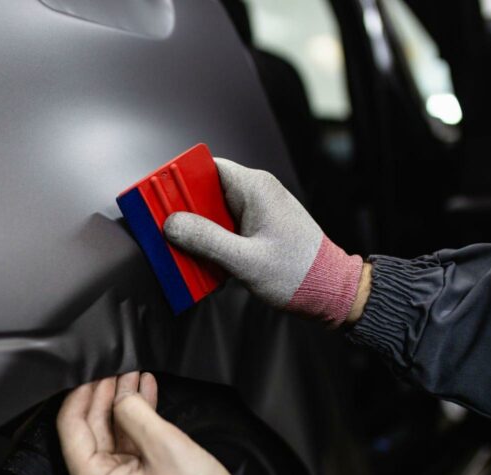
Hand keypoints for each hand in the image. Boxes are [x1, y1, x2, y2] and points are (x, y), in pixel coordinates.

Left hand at [57, 372, 253, 474]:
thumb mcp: (165, 445)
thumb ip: (134, 413)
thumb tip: (120, 396)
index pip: (71, 429)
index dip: (82, 396)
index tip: (95, 373)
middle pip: (90, 432)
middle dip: (107, 397)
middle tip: (120, 372)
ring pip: (112, 437)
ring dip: (125, 407)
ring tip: (136, 379)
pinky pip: (129, 449)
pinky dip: (138, 424)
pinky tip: (147, 399)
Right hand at [163, 158, 369, 326]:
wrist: (332, 291)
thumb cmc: (299, 275)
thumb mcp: (245, 261)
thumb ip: (206, 240)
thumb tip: (172, 224)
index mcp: (255, 188)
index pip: (205, 168)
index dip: (178, 180)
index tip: (157, 198)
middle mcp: (256, 193)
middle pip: (204, 191)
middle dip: (183, 212)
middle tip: (165, 233)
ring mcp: (257, 211)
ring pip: (212, 212)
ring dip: (196, 232)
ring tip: (184, 253)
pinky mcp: (258, 228)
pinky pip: (224, 228)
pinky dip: (211, 242)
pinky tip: (204, 262)